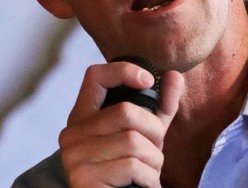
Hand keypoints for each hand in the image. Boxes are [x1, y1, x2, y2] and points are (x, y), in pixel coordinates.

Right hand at [58, 61, 183, 186]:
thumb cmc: (129, 169)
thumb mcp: (146, 134)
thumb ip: (160, 107)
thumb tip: (175, 75)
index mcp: (83, 116)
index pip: (96, 76)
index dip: (123, 71)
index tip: (148, 81)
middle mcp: (72, 133)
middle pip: (126, 111)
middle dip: (154, 132)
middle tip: (156, 150)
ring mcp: (74, 156)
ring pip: (132, 141)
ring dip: (154, 160)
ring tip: (149, 171)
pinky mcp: (83, 179)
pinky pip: (131, 166)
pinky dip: (148, 177)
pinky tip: (144, 184)